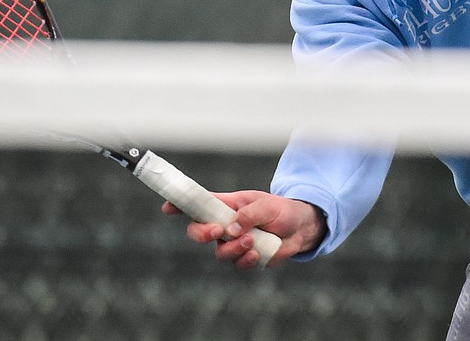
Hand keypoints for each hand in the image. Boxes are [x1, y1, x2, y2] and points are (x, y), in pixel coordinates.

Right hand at [162, 190, 326, 269]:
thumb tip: (232, 228)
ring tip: (251, 240)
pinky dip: (246, 259)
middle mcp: (225, 225)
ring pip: (219, 252)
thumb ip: (249, 214)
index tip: (167, 207)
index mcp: (226, 206)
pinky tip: (257, 252)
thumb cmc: (281, 210)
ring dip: (233, 247)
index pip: (198, 204)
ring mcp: (233, 243)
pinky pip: (237, 264)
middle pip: (198, 232)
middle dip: (202, 234)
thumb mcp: (267, 205)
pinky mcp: (245, 258)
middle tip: (218, 231)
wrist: (301, 228)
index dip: (180, 205)